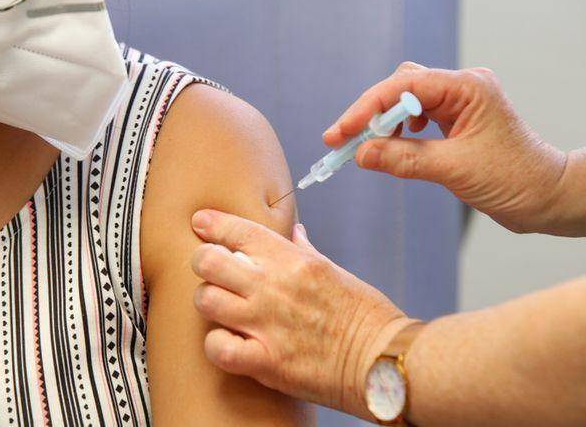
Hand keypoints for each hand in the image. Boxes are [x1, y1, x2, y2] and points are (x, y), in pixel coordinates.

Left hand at [189, 209, 413, 419]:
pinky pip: (217, 348)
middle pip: (208, 261)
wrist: (383, 359)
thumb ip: (305, 251)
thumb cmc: (366, 315)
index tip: (201, 223)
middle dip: (204, 263)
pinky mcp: (267, 361)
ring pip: (206, 300)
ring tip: (221, 309)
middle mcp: (274, 287)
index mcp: (293, 261)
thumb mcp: (335, 271)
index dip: (212, 223)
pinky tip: (229, 343)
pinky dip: (216, 345)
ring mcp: (267, 324)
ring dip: (208, 303)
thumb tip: (294, 232)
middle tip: (212, 273)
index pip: (238, 230)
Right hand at [324, 62, 567, 233]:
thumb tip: (362, 154)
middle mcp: (464, 87)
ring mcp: (462, 103)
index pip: (404, 87)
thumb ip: (405, 159)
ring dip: (384, 122)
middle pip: (402, 87)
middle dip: (371, 113)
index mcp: (468, 88)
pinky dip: (400, 131)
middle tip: (343, 142)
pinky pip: (419, 117)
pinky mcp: (459, 120)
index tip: (341, 134)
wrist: (550, 197)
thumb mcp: (455, 170)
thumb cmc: (516, 180)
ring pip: (408, 101)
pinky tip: (394, 147)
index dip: (367, 109)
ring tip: (366, 147)